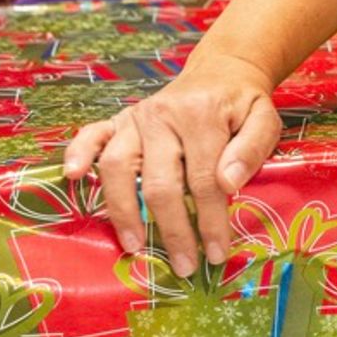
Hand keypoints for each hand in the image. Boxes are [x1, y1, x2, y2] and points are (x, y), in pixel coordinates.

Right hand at [63, 50, 282, 275]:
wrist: (221, 71)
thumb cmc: (241, 103)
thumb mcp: (264, 118)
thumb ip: (252, 149)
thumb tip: (228, 183)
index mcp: (201, 116)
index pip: (204, 180)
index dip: (210, 222)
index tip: (215, 253)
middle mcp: (162, 115)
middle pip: (160, 182)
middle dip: (173, 229)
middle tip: (183, 265)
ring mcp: (136, 118)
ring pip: (118, 166)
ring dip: (124, 211)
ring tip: (136, 245)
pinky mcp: (119, 119)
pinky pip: (92, 135)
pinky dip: (78, 153)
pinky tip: (72, 177)